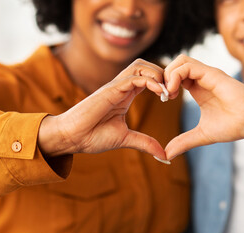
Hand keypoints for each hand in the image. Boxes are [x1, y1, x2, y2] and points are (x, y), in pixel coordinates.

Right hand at [38, 59, 167, 158]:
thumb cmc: (92, 136)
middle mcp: (121, 87)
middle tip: (171, 92)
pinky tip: (159, 92)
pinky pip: (133, 77)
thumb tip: (164, 157)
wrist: (72, 138)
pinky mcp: (110, 90)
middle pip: (145, 65)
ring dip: (157, 74)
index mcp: (125, 95)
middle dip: (162, 73)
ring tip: (166, 91)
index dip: (162, 83)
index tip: (171, 98)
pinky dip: (149, 81)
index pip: (147, 77)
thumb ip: (145, 143)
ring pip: (140, 65)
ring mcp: (115, 87)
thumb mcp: (125, 139)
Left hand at [163, 55, 243, 159]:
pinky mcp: (213, 74)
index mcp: (198, 88)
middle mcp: (202, 78)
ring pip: (181, 60)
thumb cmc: (234, 125)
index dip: (165, 84)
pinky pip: (188, 66)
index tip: (163, 99)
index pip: (175, 75)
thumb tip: (167, 154)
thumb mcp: (202, 135)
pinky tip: (174, 91)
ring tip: (169, 93)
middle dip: (164, 77)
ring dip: (169, 74)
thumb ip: (184, 142)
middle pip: (176, 64)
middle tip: (164, 95)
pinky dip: (175, 75)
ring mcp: (207, 74)